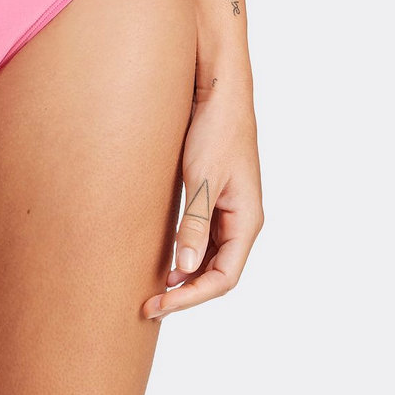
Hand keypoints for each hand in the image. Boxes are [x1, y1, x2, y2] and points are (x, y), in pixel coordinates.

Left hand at [143, 78, 262, 318]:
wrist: (218, 90)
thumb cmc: (215, 130)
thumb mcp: (202, 177)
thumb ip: (195, 223)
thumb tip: (184, 269)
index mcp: (247, 220)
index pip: (223, 278)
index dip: (192, 297)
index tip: (160, 304)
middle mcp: (242, 220)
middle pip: (217, 273)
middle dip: (185, 292)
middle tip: (148, 304)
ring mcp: (230, 209)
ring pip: (210, 257)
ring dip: (185, 275)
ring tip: (152, 288)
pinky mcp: (216, 196)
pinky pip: (204, 236)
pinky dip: (185, 252)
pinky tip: (164, 257)